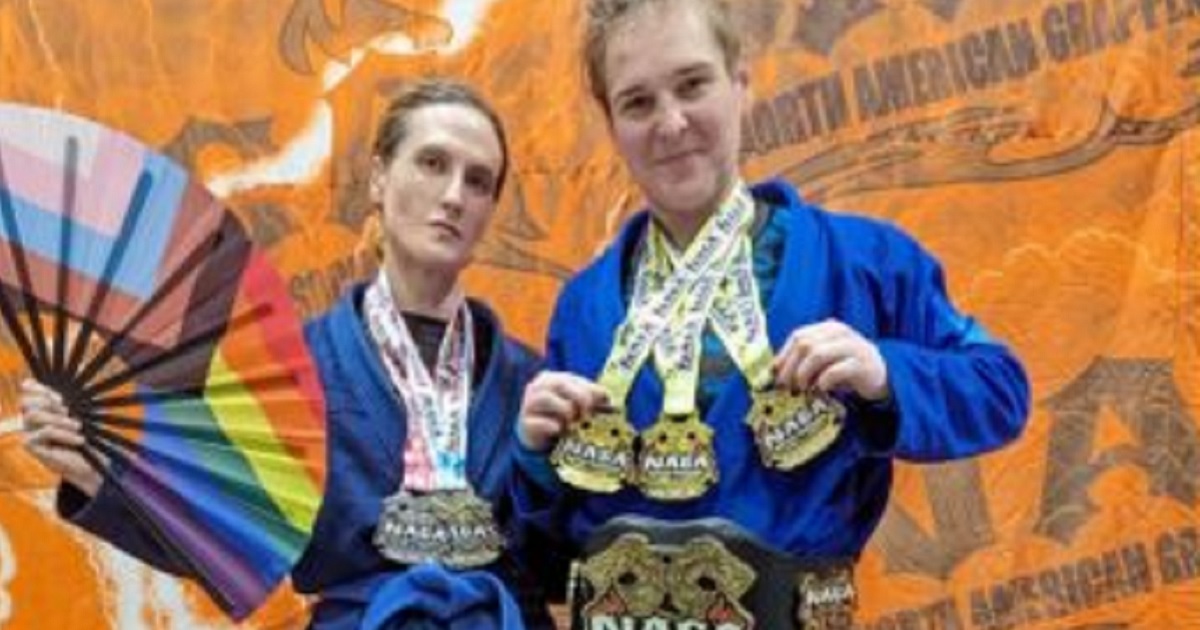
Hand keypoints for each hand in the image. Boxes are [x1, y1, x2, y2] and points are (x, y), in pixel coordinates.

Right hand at [20, 379, 103, 496]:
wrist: (88, 461)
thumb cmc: (86, 434)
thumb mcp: (85, 411)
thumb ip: (80, 391)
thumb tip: (85, 364)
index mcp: (41, 404)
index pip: (28, 388)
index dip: (38, 387)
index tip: (59, 396)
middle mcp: (30, 416)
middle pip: (27, 401)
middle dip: (48, 402)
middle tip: (68, 410)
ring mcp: (27, 431)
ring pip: (33, 415)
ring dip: (59, 419)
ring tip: (78, 426)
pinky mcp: (30, 445)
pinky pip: (44, 432)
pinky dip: (64, 434)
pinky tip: (79, 439)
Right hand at [518, 371, 609, 451]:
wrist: (540, 438)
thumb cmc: (561, 417)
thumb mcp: (577, 405)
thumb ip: (591, 399)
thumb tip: (611, 400)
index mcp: (552, 378)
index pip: (573, 378)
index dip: (590, 388)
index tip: (605, 399)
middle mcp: (538, 387)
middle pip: (559, 383)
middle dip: (579, 397)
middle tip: (588, 412)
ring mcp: (529, 404)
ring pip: (546, 398)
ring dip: (565, 410)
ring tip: (573, 422)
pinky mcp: (524, 423)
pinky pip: (539, 421)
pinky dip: (552, 426)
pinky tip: (560, 430)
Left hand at [772, 319, 889, 401]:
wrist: (880, 375)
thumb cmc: (846, 367)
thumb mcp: (825, 358)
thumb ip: (803, 359)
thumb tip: (773, 371)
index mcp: (828, 327)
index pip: (798, 336)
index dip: (784, 356)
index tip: (776, 376)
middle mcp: (840, 333)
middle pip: (805, 344)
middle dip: (791, 368)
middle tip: (788, 387)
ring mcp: (853, 347)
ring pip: (817, 354)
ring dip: (805, 374)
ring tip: (804, 389)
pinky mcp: (862, 364)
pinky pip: (836, 370)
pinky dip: (823, 381)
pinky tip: (822, 389)